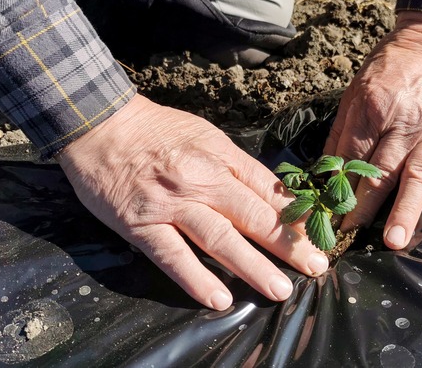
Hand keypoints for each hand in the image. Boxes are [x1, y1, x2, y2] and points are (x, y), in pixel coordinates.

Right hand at [56, 95, 328, 309]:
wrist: (100, 122)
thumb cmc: (157, 130)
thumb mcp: (206, 135)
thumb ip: (237, 165)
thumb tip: (273, 193)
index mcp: (221, 157)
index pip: (268, 190)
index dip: (297, 216)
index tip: (321, 237)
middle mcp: (202, 180)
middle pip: (253, 216)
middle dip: (289, 245)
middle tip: (317, 268)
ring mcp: (171, 204)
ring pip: (219, 238)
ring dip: (252, 266)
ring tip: (280, 290)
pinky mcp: (141, 224)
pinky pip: (172, 255)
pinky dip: (195, 278)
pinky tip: (219, 299)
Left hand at [325, 11, 421, 248]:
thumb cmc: (389, 65)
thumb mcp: (354, 91)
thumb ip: (341, 132)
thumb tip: (323, 171)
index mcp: (372, 109)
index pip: (350, 157)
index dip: (336, 188)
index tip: (326, 216)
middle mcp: (404, 121)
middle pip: (380, 171)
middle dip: (361, 208)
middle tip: (348, 237)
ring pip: (419, 174)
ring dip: (406, 209)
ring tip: (395, 241)